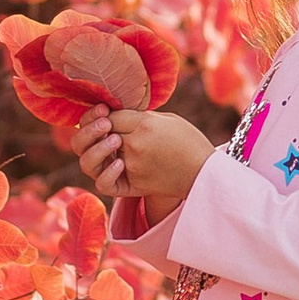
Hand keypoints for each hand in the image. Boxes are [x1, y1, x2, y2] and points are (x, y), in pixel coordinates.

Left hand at [74, 100, 211, 218]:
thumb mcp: (168, 119)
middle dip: (96, 128)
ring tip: (111, 145)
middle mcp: (134, 145)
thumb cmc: (189, 142)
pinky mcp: (133, 185)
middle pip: (98, 134)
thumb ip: (139, 117)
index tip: (114, 116)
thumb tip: (116, 115)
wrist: (205, 173)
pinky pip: (104, 182)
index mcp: (144, 124)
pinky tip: (116, 164)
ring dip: (96, 149)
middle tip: (106, 128)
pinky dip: (104, 173)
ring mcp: (131, 166)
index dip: (107, 114)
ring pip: (93, 158)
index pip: (110, 115)